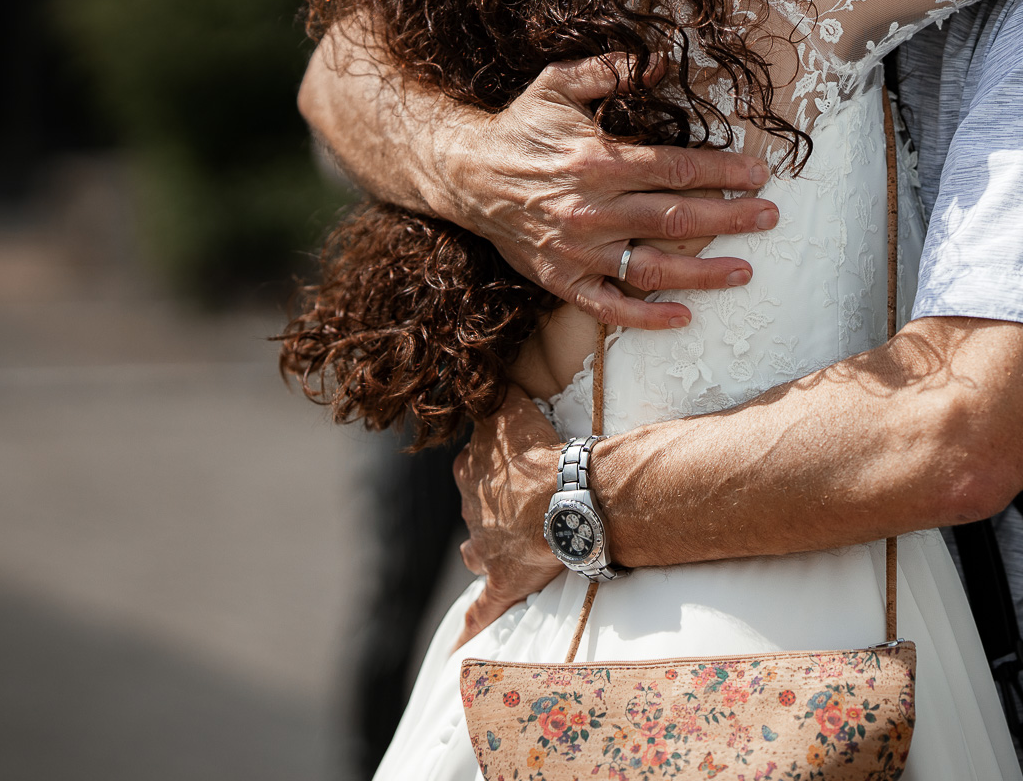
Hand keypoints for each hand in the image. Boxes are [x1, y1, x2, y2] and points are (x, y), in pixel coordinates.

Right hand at [425, 55, 780, 329]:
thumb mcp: (559, 83)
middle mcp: (592, 209)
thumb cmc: (520, 127)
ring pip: (653, 267)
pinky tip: (682, 317)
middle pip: (677, 217)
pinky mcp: (561, 279)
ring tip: (746, 271)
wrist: (464, 174)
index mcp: (598, 160)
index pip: (678, 168)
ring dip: (704, 273)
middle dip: (732, 218)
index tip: (759, 174)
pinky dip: (646, 316)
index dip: (725, 172)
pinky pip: (609, 307)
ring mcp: (578, 250)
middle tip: (770, 217)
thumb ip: (611, 70)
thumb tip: (660, 60)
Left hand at [454, 396, 567, 644]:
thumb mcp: (512, 407)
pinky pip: (481, 612)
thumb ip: (498, 391)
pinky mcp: (502, 581)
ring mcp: (484, 549)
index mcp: (471, 472)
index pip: (470, 465)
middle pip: (475, 508)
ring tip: (498, 552)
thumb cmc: (542, 451)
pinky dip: (468, 631)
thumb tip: (485, 369)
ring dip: (484, 550)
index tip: (510, 464)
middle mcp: (472, 511)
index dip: (490, 465)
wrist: (565, 498)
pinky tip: (457, 654)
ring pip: (476, 550)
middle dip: (489, 508)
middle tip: (517, 503)